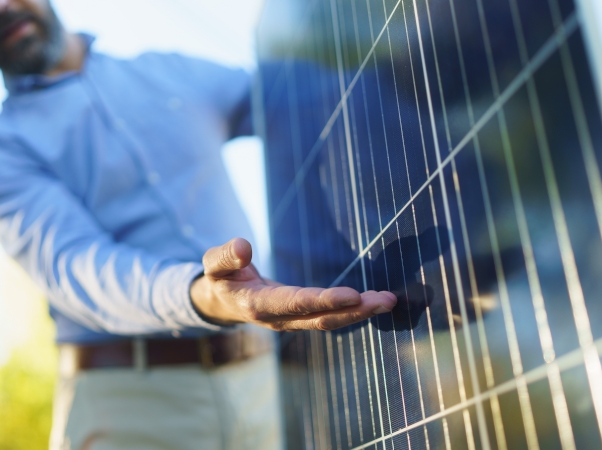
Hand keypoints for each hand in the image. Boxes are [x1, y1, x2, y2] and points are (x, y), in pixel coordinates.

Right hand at [190, 238, 396, 330]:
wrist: (221, 303)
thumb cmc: (220, 278)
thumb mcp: (213, 264)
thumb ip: (225, 255)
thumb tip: (243, 246)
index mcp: (258, 305)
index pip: (296, 303)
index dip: (324, 300)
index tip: (352, 294)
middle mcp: (279, 318)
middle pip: (322, 318)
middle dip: (355, 311)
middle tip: (386, 300)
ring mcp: (292, 322)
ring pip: (330, 322)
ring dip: (360, 313)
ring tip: (388, 301)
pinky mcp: (302, 318)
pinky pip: (330, 317)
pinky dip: (353, 311)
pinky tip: (374, 302)